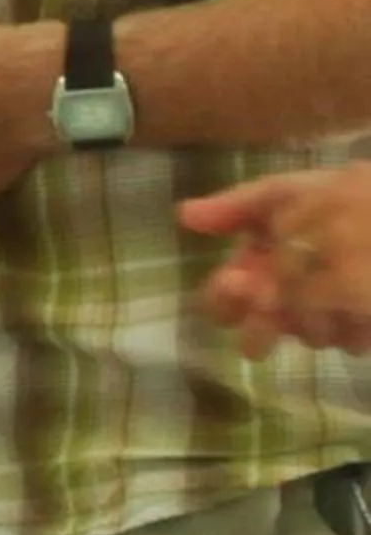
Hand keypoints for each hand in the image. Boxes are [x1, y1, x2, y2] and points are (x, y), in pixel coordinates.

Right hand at [183, 168, 370, 357]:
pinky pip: (347, 340)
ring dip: (317, 314)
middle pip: (255, 331)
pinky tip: (361, 299)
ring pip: (306, 336)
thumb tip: (181, 214)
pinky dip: (353, 320)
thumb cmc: (334, 200)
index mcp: (255, 268)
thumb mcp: (282, 194)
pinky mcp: (358, 333)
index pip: (221, 297)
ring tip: (336, 287)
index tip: (237, 280)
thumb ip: (234, 208)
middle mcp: (282, 301)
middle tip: (273, 302)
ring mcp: (321, 321)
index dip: (223, 296)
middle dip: (261, 322)